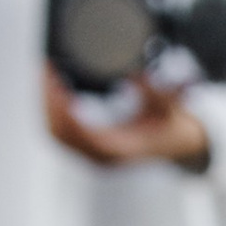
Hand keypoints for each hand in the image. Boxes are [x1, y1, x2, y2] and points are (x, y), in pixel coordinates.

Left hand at [41, 67, 212, 169]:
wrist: (179, 144)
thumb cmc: (173, 127)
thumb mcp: (170, 106)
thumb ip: (156, 93)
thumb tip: (137, 76)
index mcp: (118, 150)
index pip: (76, 131)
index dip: (59, 105)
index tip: (54, 78)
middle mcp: (102, 157)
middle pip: (59, 132)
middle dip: (47, 99)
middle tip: (46, 68)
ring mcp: (94, 155)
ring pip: (56, 133)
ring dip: (47, 104)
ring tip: (47, 74)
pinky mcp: (90, 148)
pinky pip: (62, 133)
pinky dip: (53, 111)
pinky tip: (52, 90)